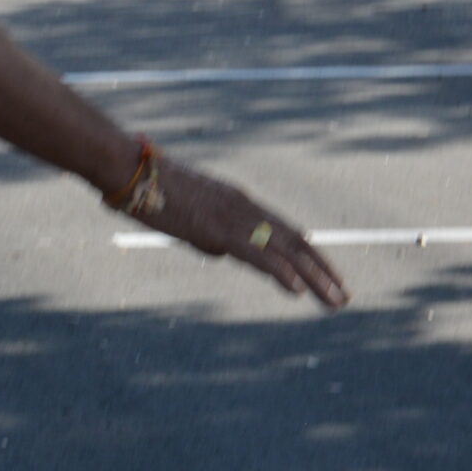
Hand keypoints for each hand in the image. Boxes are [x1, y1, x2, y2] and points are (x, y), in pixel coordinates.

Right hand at [135, 159, 348, 310]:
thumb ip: (211, 230)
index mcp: (240, 201)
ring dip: (315, 278)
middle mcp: (245, 207)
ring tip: (335, 301)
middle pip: (296, 241)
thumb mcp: (190, 210)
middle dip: (323, 270)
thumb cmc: (149, 188)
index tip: (326, 274)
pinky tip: (297, 291)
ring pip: (286, 250)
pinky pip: (258, 254)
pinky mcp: (217, 230)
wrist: (128, 169)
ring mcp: (233, 218)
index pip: (286, 230)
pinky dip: (281, 273)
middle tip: (343, 295)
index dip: (310, 254)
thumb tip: (221, 249)